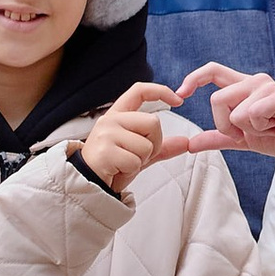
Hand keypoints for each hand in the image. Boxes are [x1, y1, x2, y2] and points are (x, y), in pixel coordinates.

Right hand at [77, 83, 233, 196]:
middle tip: (138, 156)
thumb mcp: (139, 153)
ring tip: (124, 164)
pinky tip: (118, 170)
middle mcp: (110, 120)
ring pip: (146, 145)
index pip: (139, 91)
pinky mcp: (104, 151)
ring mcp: (105, 134)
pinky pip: (135, 161)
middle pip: (153, 122)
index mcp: (118, 115)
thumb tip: (186, 142)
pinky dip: (131, 170)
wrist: (89, 184)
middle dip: (154, 144)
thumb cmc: (113, 166)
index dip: (161, 91)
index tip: (178, 100)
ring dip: (141, 160)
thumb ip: (162, 146)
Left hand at [173, 61, 274, 174]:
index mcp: (244, 87)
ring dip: (247, 130)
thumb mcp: (241, 140)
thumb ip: (217, 138)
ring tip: (268, 128)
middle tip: (246, 134)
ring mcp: (268, 87)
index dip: (193, 79)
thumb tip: (190, 144)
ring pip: (234, 111)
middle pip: (216, 99)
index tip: (180, 95)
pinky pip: (251, 114)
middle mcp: (255, 81)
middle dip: (225, 126)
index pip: (212, 71)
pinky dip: (260, 128)